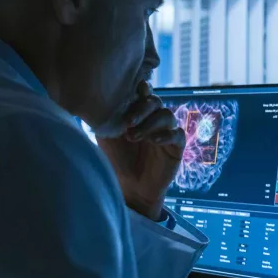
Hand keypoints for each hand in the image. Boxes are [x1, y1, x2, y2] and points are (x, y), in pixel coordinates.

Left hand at [97, 81, 185, 220]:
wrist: (129, 187)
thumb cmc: (116, 160)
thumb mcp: (106, 136)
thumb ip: (107, 117)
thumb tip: (99, 99)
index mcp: (137, 113)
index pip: (143, 93)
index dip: (140, 89)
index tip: (131, 94)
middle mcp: (153, 119)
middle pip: (155, 102)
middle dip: (142, 109)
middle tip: (128, 122)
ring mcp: (166, 132)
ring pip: (167, 115)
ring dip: (150, 123)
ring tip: (134, 136)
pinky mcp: (176, 147)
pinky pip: (178, 134)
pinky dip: (166, 135)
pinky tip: (153, 141)